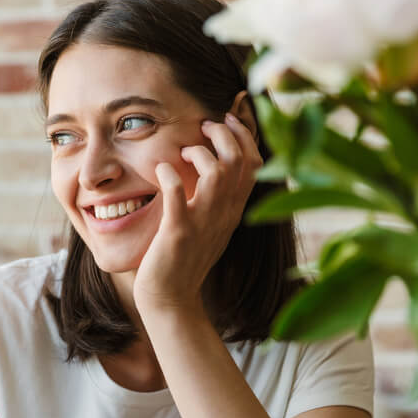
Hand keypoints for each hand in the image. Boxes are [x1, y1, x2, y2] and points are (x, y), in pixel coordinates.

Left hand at [133, 110, 262, 316]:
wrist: (170, 298)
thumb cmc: (184, 259)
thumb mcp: (211, 226)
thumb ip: (217, 198)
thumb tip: (214, 165)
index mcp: (234, 211)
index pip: (255, 164)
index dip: (244, 135)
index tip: (226, 120)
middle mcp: (225, 215)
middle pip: (240, 161)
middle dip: (224, 134)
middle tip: (204, 127)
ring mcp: (203, 223)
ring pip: (216, 173)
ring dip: (198, 153)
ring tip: (182, 152)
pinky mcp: (177, 232)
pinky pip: (177, 194)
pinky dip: (169, 175)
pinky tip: (161, 170)